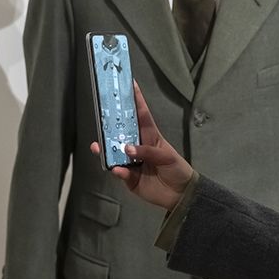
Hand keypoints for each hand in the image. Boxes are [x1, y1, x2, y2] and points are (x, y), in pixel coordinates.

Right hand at [89, 81, 191, 211]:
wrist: (180, 194)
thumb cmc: (177, 169)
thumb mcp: (167, 156)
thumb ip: (148, 151)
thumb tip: (127, 148)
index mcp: (150, 137)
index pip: (141, 115)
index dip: (136, 100)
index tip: (130, 84)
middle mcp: (138, 147)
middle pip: (122, 133)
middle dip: (110, 125)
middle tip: (101, 116)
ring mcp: (132, 162)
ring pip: (115, 153)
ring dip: (106, 149)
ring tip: (97, 146)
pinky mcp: (129, 178)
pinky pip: (119, 172)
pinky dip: (117, 170)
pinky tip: (117, 169)